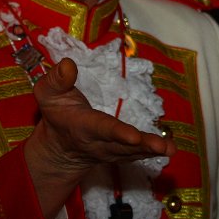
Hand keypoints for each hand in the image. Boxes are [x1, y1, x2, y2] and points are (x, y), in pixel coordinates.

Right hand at [23, 58, 176, 218]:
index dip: (117, 133)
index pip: (101, 128)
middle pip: (121, 145)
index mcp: (81, 126)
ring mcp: (110, 151)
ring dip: (152, 150)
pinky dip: (152, 153)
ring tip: (170, 149)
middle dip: (142, 146)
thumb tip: (68, 64)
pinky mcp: (120, 154)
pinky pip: (136, 154)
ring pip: (132, 152)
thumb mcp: (48, 94)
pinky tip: (170, 149)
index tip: (133, 136)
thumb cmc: (57, 111)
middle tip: (162, 147)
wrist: (59, 147)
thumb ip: (56, 80)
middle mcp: (98, 143)